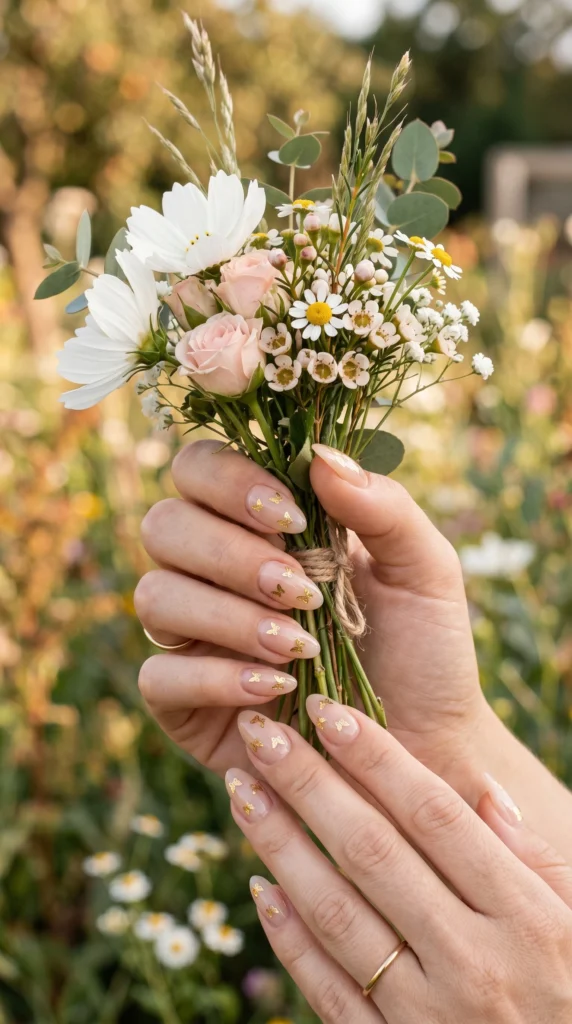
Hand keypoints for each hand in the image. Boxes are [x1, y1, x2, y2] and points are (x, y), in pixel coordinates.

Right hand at [134, 438, 486, 778]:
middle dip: (229, 554)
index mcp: (261, 525)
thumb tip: (319, 456)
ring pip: (154, 597)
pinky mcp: (184, 702)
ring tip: (299, 645)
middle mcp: (214, 573)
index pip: (200, 470)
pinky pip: (157, 675)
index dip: (227, 480)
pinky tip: (273, 689)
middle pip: (164, 525)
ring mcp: (194, 636)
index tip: (289, 514)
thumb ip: (382, 506)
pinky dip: (215, 678)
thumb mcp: (424, 569)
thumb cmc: (424, 650)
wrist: (428, 747)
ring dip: (227, 615)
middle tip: (299, 589)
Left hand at [226, 700, 571, 1022]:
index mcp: (524, 917)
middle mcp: (472, 961)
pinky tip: (258, 886)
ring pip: (335, 913)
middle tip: (260, 732)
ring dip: (280, 844)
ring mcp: (427, 1015)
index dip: (376, 757)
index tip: (327, 711)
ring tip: (241, 787)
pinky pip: (327, 991)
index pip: (434, 815)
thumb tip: (486, 792)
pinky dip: (288, 938)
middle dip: (307, 783)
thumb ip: (538, 859)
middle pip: (372, 851)